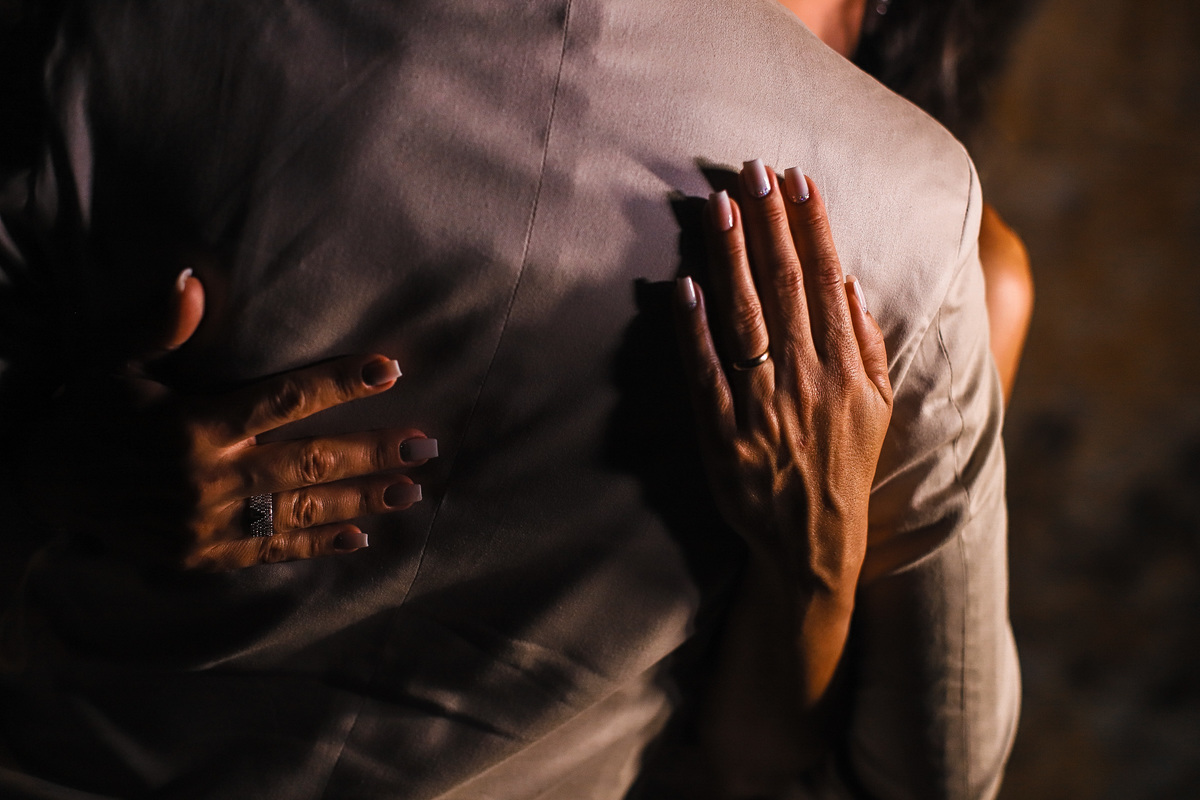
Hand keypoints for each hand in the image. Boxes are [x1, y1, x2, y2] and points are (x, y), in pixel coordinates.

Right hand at [24, 270, 436, 570]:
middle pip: (311, 461)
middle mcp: (210, 478)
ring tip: (410, 491)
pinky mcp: (201, 555)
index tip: (389, 369)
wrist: (39, 484)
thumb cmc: (87, 412)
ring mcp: (208, 523)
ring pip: (301, 509)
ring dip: (361, 501)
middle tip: (425, 445)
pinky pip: (269, 550)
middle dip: (374, 452)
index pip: (286, 400)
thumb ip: (159, 325)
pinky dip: (315, 545)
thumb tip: (191, 278)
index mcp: (196, 424)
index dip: (342, 383)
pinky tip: (358, 539)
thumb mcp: (114, 362)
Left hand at [674, 160, 891, 597]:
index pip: (827, 281)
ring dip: (732, 259)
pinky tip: (684, 287)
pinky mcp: (724, 436)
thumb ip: (867, 344)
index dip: (813, 226)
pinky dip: (695, 330)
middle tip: (752, 170)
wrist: (814, 542)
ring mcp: (763, 407)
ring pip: (746, 319)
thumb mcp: (878, 407)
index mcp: (846, 368)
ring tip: (719, 206)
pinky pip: (706, 375)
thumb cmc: (843, 466)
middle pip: (786, 287)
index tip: (798, 180)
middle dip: (769, 223)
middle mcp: (808, 380)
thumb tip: (850, 282)